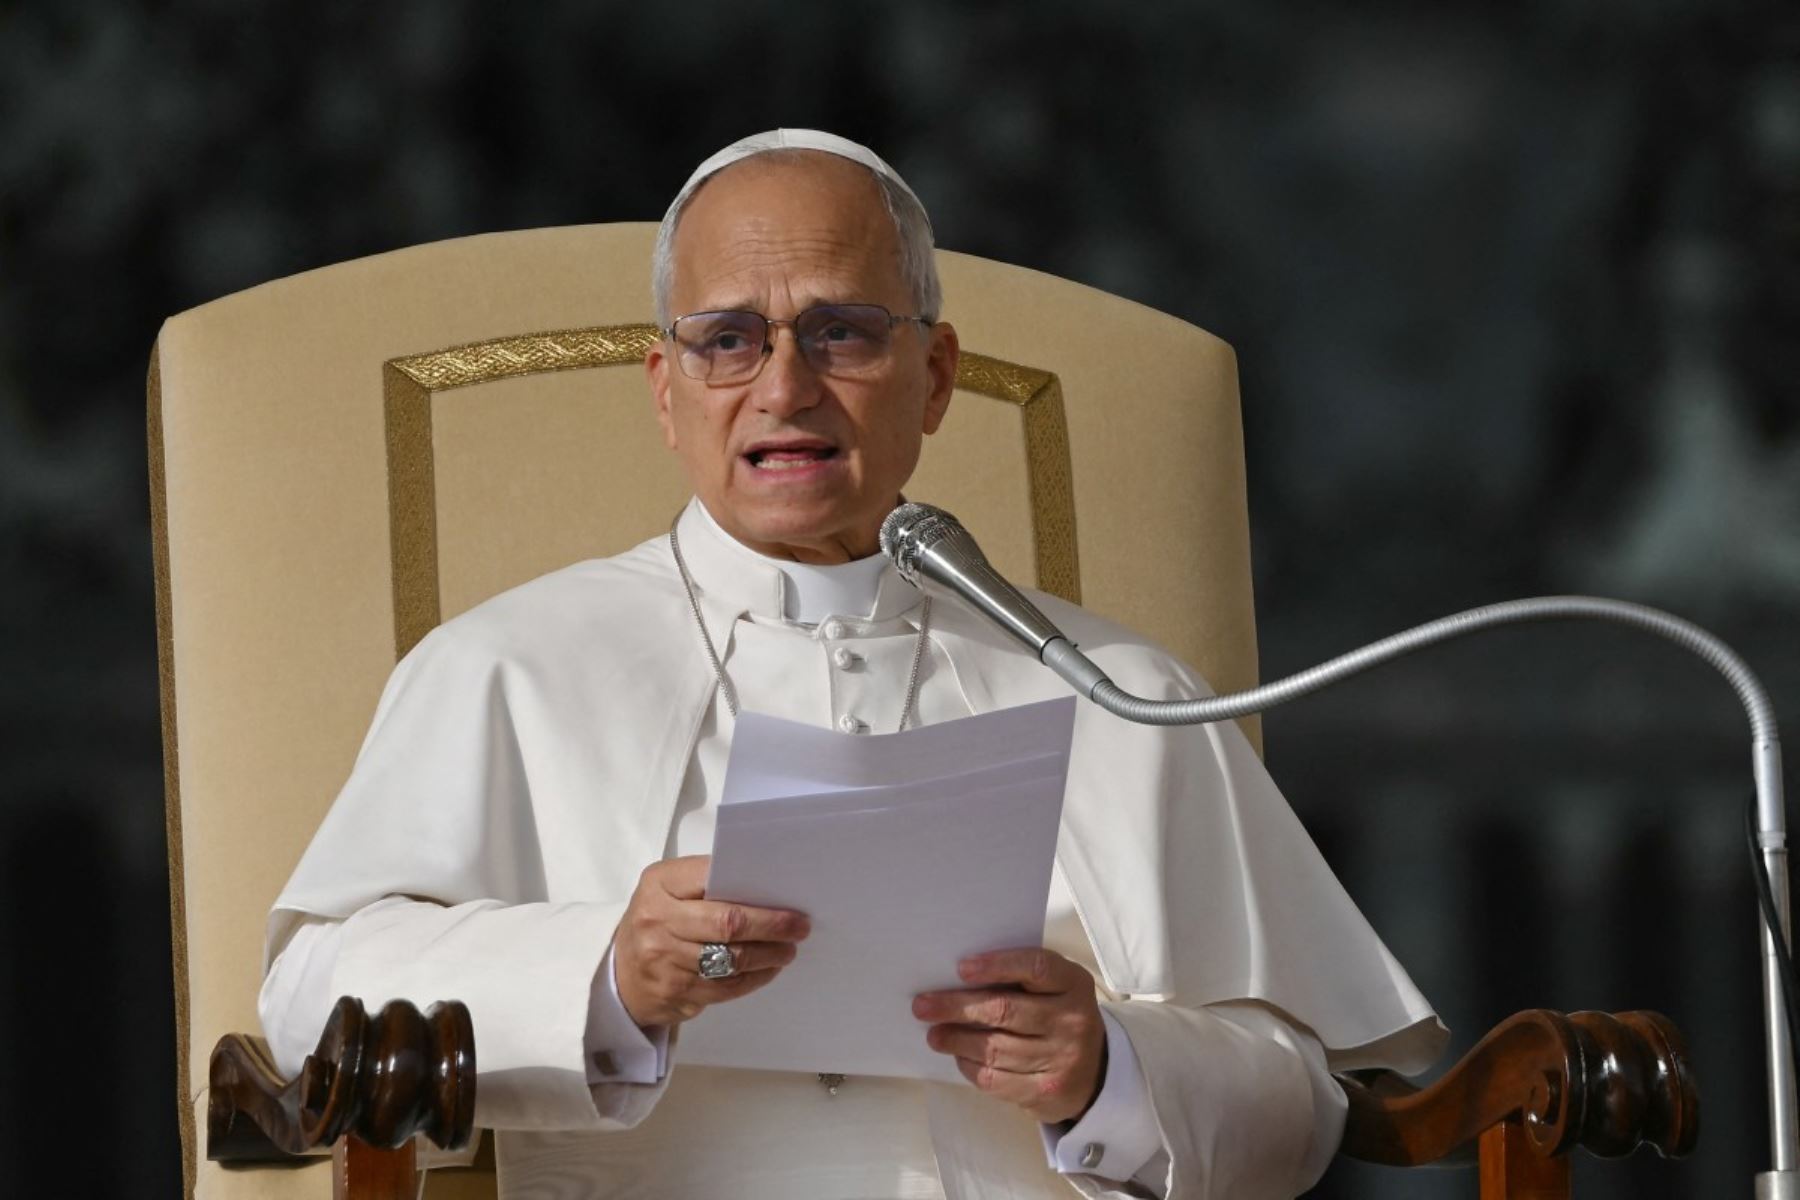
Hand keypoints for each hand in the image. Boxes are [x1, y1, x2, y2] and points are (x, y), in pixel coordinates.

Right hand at [612, 855, 810, 1028]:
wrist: (619, 975)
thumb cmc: (655, 921)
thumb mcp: (666, 889)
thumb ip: (703, 882)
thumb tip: (763, 885)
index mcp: (659, 885)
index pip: (712, 880)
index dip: (753, 891)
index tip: (785, 897)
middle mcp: (658, 921)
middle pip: (728, 924)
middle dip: (771, 926)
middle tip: (799, 927)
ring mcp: (665, 961)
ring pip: (731, 960)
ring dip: (769, 956)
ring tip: (788, 949)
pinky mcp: (676, 993)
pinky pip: (727, 987)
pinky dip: (755, 978)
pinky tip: (768, 969)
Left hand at [913, 947, 1106, 1123]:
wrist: (1095, 1072)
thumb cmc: (1059, 1017)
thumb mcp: (1055, 989)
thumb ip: (1020, 979)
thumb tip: (955, 979)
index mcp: (1073, 983)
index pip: (1035, 967)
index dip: (996, 965)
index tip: (960, 968)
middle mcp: (1072, 1020)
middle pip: (1005, 1011)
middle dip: (957, 1007)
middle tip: (923, 1005)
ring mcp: (1061, 1059)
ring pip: (995, 1048)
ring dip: (956, 1040)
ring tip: (934, 1034)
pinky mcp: (1046, 1092)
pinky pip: (996, 1079)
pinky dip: (970, 1066)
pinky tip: (958, 1056)